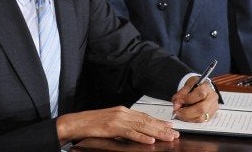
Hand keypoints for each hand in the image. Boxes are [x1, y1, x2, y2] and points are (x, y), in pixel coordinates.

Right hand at [55, 106, 178, 145]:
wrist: (76, 122)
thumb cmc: (91, 124)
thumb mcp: (111, 123)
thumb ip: (124, 125)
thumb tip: (137, 132)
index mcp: (122, 111)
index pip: (144, 116)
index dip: (158, 122)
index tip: (170, 126)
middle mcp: (122, 112)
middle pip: (146, 120)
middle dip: (162, 128)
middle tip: (174, 133)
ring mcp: (118, 119)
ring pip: (142, 126)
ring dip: (157, 132)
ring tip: (168, 137)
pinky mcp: (112, 127)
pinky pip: (130, 133)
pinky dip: (141, 137)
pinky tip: (150, 140)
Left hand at [171, 76, 218, 121]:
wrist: (205, 89)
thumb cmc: (196, 86)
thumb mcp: (187, 85)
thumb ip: (181, 94)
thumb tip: (176, 104)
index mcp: (207, 87)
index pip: (200, 94)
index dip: (188, 99)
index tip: (178, 102)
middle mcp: (212, 98)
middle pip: (201, 108)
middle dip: (186, 112)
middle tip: (177, 111)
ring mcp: (213, 108)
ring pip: (201, 118)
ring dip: (187, 118)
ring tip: (180, 114)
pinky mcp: (210, 115)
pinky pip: (200, 121)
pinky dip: (190, 120)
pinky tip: (185, 116)